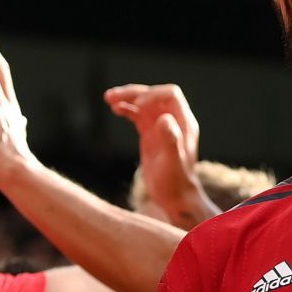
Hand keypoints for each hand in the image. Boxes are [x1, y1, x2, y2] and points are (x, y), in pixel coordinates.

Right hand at [104, 83, 215, 229]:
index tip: (137, 105)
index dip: (153, 95)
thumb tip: (163, 119)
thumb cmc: (174, 182)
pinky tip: (115, 109)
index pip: (170, 95)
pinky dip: (126, 109)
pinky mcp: (150, 134)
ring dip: (127, 98)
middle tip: (112, 96)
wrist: (174, 197)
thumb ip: (170, 140)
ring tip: (109, 99)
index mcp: (183, 123)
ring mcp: (161, 127)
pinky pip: (138, 115)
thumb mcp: (171, 162)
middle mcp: (173, 121)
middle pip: (153, 96)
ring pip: (143, 104)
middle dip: (134, 93)